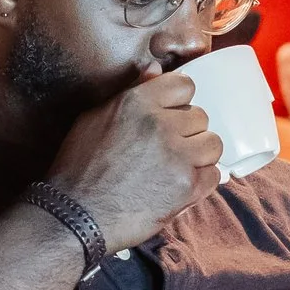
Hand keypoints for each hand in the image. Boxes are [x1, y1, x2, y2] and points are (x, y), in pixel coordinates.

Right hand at [44, 71, 222, 250]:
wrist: (75, 217)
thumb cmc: (79, 168)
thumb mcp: (94, 118)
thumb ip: (131, 93)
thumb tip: (155, 72)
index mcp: (137, 103)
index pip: (185, 85)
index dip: (178, 102)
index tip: (169, 116)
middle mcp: (160, 125)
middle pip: (200, 117)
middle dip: (186, 132)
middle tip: (164, 150)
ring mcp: (177, 157)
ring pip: (212, 144)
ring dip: (198, 155)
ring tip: (175, 168)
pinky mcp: (187, 187)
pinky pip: (214, 175)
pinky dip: (200, 182)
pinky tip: (177, 186)